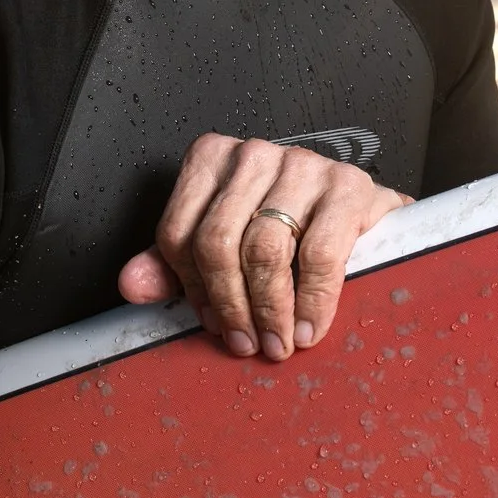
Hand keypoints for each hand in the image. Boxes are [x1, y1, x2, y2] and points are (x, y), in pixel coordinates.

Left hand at [116, 134, 411, 360]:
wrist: (364, 214)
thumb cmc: (290, 228)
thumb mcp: (226, 243)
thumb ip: (174, 265)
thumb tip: (132, 286)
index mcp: (212, 159)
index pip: (179, 232)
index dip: (193, 289)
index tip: (211, 323)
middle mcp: (253, 154)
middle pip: (218, 242)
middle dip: (230, 305)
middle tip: (245, 343)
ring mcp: (302, 165)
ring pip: (265, 249)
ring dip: (269, 310)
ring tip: (276, 342)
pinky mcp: (348, 185)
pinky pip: (320, 254)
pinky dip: (312, 302)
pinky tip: (308, 327)